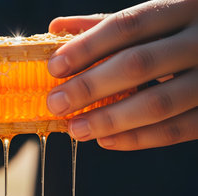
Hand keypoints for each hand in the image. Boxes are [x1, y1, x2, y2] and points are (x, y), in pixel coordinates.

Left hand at [47, 0, 197, 150]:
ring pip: (158, 102)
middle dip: (90, 86)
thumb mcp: (155, 20)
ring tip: (76, 129)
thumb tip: (57, 27)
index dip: (87, 47)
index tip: (54, 68)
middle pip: (138, 64)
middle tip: (56, 103)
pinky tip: (107, 141)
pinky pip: (178, 130)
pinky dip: (139, 138)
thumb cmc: (183, 32)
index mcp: (183, 8)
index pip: (127, 26)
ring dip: (110, 119)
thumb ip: (108, 25)